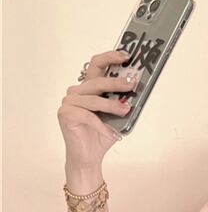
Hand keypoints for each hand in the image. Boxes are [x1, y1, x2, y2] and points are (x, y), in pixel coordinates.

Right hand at [58, 48, 138, 168]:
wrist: (89, 156)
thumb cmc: (102, 134)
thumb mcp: (117, 115)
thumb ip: (123, 101)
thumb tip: (138, 88)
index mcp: (88, 87)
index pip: (97, 65)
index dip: (110, 57)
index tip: (126, 55)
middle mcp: (77, 91)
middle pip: (97, 81)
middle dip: (116, 82)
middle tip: (131, 84)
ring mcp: (69, 102)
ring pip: (94, 100)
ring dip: (112, 106)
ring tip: (126, 111)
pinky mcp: (65, 115)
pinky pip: (88, 117)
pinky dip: (102, 126)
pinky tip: (111, 134)